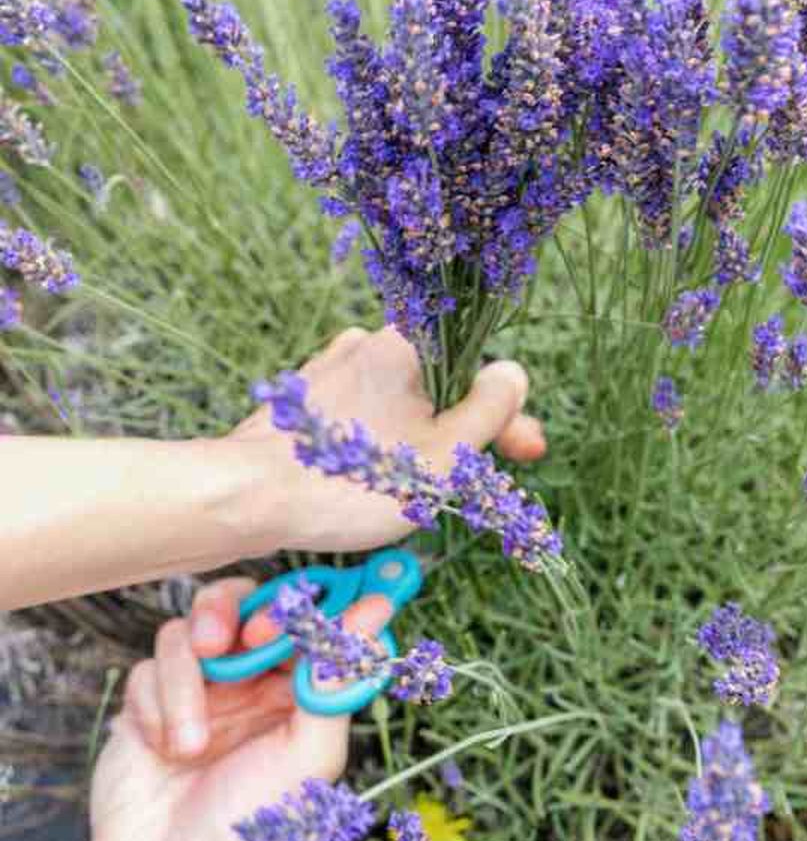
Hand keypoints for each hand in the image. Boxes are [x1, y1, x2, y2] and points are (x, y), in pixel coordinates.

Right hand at [90, 578, 389, 840]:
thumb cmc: (253, 824)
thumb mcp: (310, 753)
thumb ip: (337, 679)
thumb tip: (377, 614)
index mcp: (298, 686)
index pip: (306, 615)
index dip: (304, 600)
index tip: (301, 610)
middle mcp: (249, 679)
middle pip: (242, 601)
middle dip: (236, 611)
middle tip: (242, 637)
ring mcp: (199, 687)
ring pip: (191, 630)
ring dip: (189, 679)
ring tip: (194, 741)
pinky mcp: (151, 700)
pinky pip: (148, 668)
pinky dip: (160, 705)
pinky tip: (169, 749)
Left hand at [224, 326, 545, 556]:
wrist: (246, 498)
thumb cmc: (353, 482)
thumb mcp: (446, 454)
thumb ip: (491, 408)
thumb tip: (513, 372)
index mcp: (407, 343)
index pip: (479, 367)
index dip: (507, 413)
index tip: (526, 451)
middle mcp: (365, 342)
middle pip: (437, 384)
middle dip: (461, 431)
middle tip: (474, 481)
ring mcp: (328, 368)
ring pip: (395, 403)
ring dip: (415, 440)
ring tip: (408, 491)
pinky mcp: (299, 400)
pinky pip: (357, 415)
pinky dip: (373, 444)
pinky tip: (367, 481)